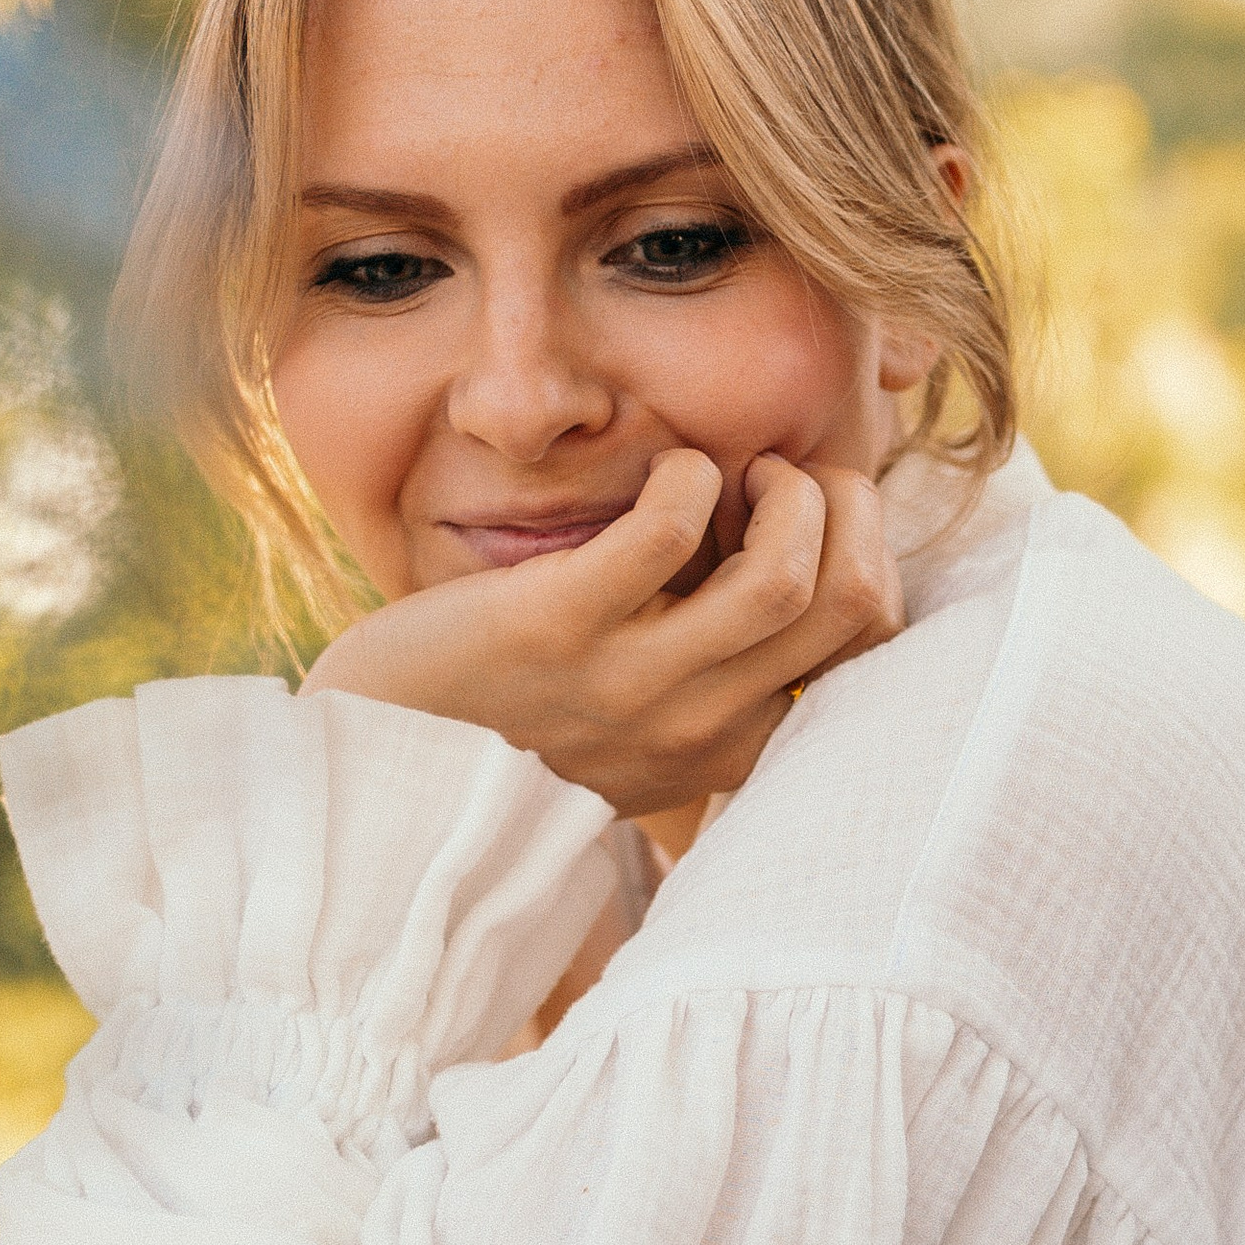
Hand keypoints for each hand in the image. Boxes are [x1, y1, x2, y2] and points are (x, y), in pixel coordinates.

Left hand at [301, 451, 901, 816]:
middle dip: (849, 510)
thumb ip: (705, 681)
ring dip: (782, 493)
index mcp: (726, 748)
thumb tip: (782, 564)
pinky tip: (662, 474)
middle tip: (784, 480)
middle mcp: (694, 725)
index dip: (868, 561)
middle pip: (852, 606)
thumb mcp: (629, 735)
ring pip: (785, 576)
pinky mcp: (554, 626)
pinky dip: (685, 477)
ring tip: (734, 474)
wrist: (374, 770)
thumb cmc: (503, 730)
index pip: (870, 656)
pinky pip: (666, 531)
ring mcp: (629, 680)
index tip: (808, 525)